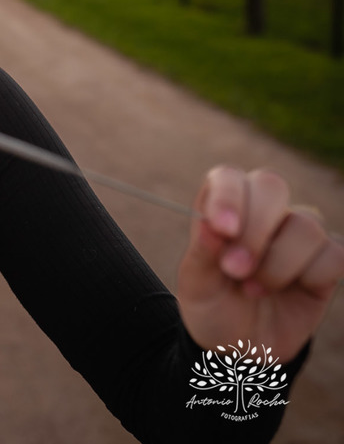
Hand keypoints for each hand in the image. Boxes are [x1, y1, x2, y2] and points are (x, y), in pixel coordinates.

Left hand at [177, 165, 343, 361]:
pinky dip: (311, 277)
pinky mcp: (327, 261)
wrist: (241, 349)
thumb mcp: (196, 286)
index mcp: (223, 208)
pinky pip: (334, 254)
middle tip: (235, 270)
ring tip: (253, 290)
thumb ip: (202, 254)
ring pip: (305, 224)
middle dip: (255, 229)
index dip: (228, 196)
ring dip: (277, 264)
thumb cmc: (213, 308)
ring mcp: (297, 234)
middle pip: (271, 186)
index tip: (223, 229)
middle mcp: (262, 213)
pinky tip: (289, 292)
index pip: (229, 177)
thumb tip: (210, 225)